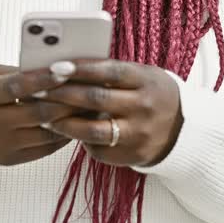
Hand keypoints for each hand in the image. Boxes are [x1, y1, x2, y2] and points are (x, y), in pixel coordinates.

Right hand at [0, 62, 82, 166]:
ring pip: (48, 133)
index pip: (15, 88)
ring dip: (73, 118)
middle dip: (68, 99)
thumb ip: (12, 70)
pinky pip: (47, 148)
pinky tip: (79, 120)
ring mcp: (3, 145)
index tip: (65, 68)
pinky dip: (66, 134)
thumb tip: (49, 66)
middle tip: (91, 85)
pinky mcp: (13, 159)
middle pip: (39, 113)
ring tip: (92, 103)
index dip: (42, 79)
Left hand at [37, 60, 183, 166]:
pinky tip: (66, 133)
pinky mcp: (132, 156)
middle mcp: (143, 108)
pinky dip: (80, 140)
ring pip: (92, 130)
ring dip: (64, 123)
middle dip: (63, 94)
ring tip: (44, 117)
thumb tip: (70, 67)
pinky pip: (98, 149)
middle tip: (39, 90)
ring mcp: (138, 134)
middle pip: (96, 99)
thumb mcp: (143, 76)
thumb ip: (114, 73)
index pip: (108, 72)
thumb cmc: (153, 95)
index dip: (80, 69)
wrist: (184, 131)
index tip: (55, 66)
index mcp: (146, 81)